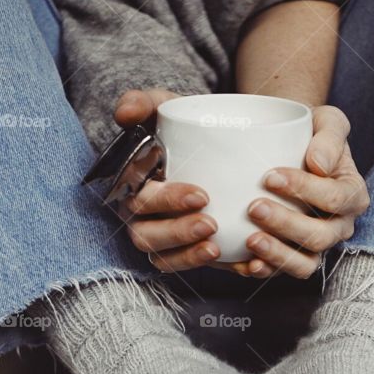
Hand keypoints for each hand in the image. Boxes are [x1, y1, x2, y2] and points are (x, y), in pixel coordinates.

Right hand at [115, 88, 233, 273]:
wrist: (221, 139)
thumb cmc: (186, 124)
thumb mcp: (167, 106)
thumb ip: (144, 102)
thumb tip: (124, 113)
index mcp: (136, 187)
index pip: (141, 202)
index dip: (167, 203)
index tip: (201, 195)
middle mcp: (145, 218)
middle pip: (148, 238)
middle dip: (178, 234)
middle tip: (211, 224)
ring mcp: (169, 239)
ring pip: (167, 260)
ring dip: (190, 258)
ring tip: (218, 247)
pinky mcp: (193, 252)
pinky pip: (202, 270)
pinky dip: (226, 271)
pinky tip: (249, 265)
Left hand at [243, 105, 369, 278]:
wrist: (290, 145)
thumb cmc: (310, 132)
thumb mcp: (327, 122)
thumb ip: (330, 136)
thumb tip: (319, 164)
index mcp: (352, 194)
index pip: (335, 199)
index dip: (304, 190)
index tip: (270, 176)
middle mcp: (339, 225)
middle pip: (319, 237)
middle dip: (286, 224)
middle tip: (254, 207)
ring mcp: (316, 246)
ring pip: (304, 263)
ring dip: (277, 254)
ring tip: (250, 239)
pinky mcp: (293, 257)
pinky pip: (281, 272)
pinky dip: (263, 270)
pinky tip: (243, 263)